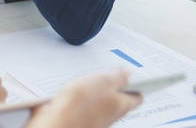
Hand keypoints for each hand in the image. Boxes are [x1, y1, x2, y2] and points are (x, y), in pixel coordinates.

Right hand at [26, 70, 141, 127]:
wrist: (57, 124)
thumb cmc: (80, 106)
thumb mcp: (102, 81)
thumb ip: (117, 76)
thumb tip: (128, 73)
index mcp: (122, 104)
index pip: (137, 95)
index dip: (138, 84)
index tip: (137, 75)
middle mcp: (111, 114)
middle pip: (118, 98)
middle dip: (113, 86)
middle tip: (109, 74)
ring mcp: (94, 117)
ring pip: (99, 101)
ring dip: (93, 90)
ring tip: (85, 80)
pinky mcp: (78, 118)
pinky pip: (81, 104)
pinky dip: (77, 97)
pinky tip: (69, 92)